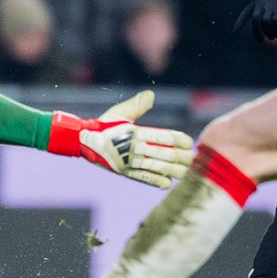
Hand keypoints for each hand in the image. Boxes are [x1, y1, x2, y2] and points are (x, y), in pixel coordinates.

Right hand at [47, 90, 193, 188]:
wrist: (83, 142)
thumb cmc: (104, 125)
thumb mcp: (120, 113)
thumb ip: (137, 105)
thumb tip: (151, 94)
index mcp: (135, 132)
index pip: (163, 136)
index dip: (179, 140)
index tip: (190, 143)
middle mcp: (134, 148)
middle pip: (164, 154)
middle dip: (181, 157)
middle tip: (193, 158)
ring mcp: (129, 161)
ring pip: (157, 168)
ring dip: (174, 170)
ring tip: (186, 172)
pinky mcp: (124, 172)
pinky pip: (143, 178)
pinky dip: (157, 181)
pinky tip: (168, 183)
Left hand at [236, 0, 276, 42]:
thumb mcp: (270, 9)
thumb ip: (263, 16)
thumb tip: (257, 31)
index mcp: (258, 0)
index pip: (247, 12)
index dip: (240, 22)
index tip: (235, 32)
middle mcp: (264, 0)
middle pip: (256, 18)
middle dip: (256, 32)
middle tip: (260, 40)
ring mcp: (273, 3)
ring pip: (265, 22)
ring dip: (268, 32)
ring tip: (272, 36)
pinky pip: (274, 22)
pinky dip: (275, 31)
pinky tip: (276, 34)